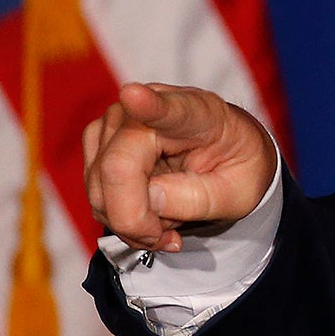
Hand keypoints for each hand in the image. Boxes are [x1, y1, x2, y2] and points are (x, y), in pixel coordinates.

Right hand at [83, 82, 277, 251]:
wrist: (228, 152)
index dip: (148, 105)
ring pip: (99, 189)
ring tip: (169, 221)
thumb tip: (149, 199)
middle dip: (136, 220)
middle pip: (117, 170)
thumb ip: (197, 198)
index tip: (134, 95)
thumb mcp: (237, 194)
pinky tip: (151, 215)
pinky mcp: (98, 142)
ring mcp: (115, 123)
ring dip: (131, 221)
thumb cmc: (237, 167)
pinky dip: (121, 216)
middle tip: (172, 239)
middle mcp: (145, 108)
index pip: (169, 109)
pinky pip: (96, 193)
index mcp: (198, 113)